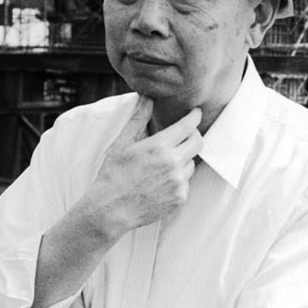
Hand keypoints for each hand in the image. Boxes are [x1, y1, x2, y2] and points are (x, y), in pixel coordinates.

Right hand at [84, 97, 202, 240]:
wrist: (110, 210)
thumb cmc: (113, 174)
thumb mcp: (122, 143)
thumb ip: (138, 118)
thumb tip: (146, 97)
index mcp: (159, 146)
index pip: (188, 126)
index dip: (194, 116)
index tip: (196, 112)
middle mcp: (173, 163)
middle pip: (197, 142)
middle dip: (194, 135)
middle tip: (185, 134)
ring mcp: (178, 182)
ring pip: (191, 163)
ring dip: (183, 159)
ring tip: (162, 165)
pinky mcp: (180, 198)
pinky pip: (186, 183)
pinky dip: (177, 179)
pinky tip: (160, 182)